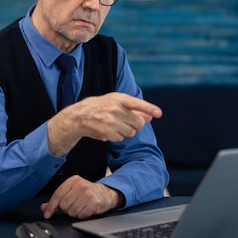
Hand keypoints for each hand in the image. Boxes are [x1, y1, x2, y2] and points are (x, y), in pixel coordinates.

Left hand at [40, 175, 122, 219]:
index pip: (57, 194)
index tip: (47, 214)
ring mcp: (88, 195)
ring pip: (72, 212)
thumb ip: (57, 199)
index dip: (51, 206)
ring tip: (80, 207)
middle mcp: (80, 186)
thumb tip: (44, 207)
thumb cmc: (87, 192)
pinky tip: (86, 209)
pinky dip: (82, 215)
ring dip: (74, 213)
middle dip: (66, 209)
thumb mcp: (72, 191)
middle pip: (64, 205)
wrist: (105, 193)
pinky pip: (81, 215)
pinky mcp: (94, 203)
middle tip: (72, 205)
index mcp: (73, 181)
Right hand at [47, 92, 161, 155]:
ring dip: (125, 131)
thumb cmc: (100, 107)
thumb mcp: (116, 103)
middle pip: (138, 123)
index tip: (159, 113)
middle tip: (125, 121)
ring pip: (131, 132)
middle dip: (135, 125)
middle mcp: (115, 109)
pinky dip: (116, 136)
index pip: (137, 103)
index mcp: (119, 99)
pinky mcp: (106, 132)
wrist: (79, 116)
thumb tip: (150, 117)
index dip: (149, 108)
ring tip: (114, 125)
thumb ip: (134, 109)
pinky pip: (121, 138)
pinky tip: (108, 130)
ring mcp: (110, 121)